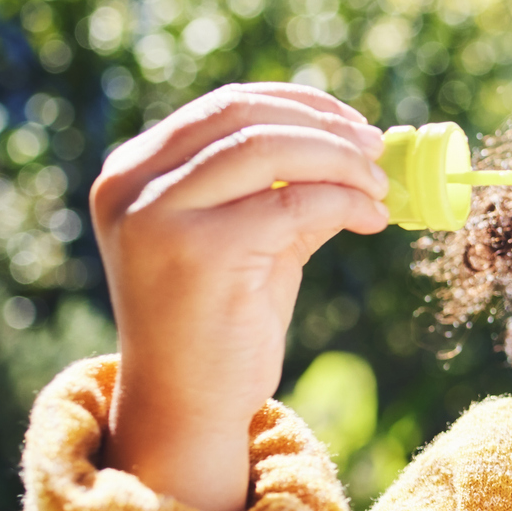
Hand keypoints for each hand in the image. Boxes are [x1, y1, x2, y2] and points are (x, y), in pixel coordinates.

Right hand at [91, 83, 388, 510]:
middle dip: (324, 127)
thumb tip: (357, 145)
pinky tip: (371, 219)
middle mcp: (132, 185)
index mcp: (132, 172)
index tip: (353, 124)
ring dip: (341, 161)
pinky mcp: (198, 250)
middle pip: (245, 117)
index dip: (298, 105)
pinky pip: (293, 201)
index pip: (223, 107)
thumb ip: (282, 189)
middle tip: (377, 149)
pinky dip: (344, 200)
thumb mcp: (247, 239)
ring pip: (270, 149)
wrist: (188, 405)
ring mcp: (157, 215)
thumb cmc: (220, 323)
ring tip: (379, 187)